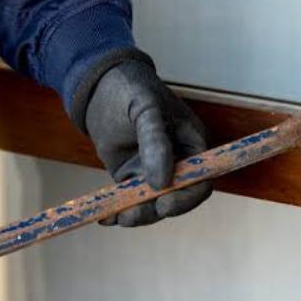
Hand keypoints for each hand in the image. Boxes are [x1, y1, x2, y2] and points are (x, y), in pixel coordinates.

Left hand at [86, 60, 212, 226]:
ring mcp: (154, 170)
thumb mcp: (146, 109)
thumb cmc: (131, 89)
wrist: (99, 83)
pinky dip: (119, 210)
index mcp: (192, 144)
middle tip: (131, 215)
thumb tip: (161, 182)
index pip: (201, 180)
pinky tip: (105, 216)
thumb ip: (155, 142)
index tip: (164, 204)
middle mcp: (178, 162)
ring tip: (115, 216)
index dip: (186, 197)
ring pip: (152, 204)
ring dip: (136, 214)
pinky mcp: (132, 176)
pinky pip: (130, 199)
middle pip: (176, 198)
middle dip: (155, 210)